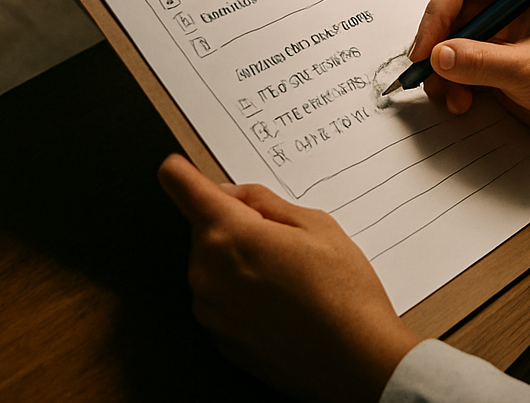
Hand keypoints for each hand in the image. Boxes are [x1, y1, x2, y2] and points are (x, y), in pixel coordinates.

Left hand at [157, 153, 419, 402]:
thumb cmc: (342, 291)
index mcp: (230, 235)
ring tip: (291, 273)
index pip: (185, 190)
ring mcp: (210, 311)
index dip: (181, 173)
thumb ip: (266, 203)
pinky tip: (282, 299)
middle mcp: (207, 273)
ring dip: (239, 258)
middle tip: (284, 235)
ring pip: (214, 263)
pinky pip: (221, 297)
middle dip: (235, 223)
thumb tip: (234, 195)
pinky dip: (243, 290)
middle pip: (206, 228)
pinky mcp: (219, 339)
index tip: (175, 166)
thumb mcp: (316, 225)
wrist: (354, 361)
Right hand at [410, 0, 529, 185]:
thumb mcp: (529, 71)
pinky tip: (464, 103)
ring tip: (455, 99)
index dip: (437, 13)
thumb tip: (438, 55)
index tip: (426, 49)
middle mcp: (502, 3)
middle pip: (447, 12)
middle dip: (436, 47)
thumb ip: (481, 62)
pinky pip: (454, 64)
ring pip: (446, 42)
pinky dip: (451, 84)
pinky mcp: (490, 59)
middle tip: (431, 79)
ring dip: (442, 72)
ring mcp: (495, 32)